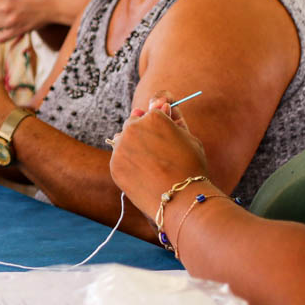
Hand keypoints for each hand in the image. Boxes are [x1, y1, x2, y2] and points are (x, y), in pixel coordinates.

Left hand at [108, 93, 210, 208]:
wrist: (180, 199)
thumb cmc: (190, 167)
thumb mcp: (189, 138)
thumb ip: (173, 119)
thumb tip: (161, 105)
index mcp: (155, 116)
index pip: (153, 111)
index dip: (160, 123)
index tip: (165, 136)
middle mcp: (134, 126)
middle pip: (134, 122)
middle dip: (143, 132)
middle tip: (157, 152)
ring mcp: (121, 145)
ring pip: (123, 139)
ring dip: (132, 146)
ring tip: (151, 164)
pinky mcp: (114, 163)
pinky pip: (119, 158)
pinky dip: (128, 164)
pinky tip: (143, 174)